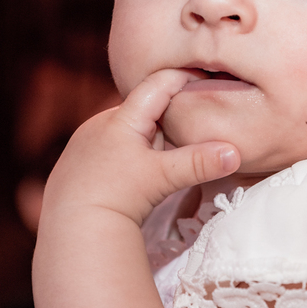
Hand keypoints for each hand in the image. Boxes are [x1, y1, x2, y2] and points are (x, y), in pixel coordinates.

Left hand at [41, 69, 241, 225]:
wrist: (71, 230)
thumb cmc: (117, 198)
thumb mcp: (162, 177)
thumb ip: (198, 162)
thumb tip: (235, 152)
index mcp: (122, 118)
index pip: (158, 83)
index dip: (183, 77)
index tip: (206, 77)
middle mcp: (100, 123)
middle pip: (143, 109)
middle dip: (167, 116)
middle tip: (192, 126)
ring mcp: (84, 142)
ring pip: (126, 130)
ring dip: (146, 139)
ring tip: (162, 156)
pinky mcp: (75, 161)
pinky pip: (109, 147)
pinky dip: (127, 154)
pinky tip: (132, 173)